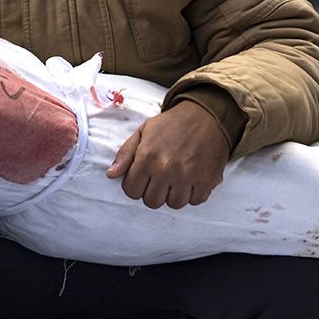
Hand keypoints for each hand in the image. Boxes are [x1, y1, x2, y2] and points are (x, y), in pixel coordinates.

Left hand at [105, 100, 228, 209]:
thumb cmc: (173, 123)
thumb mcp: (144, 131)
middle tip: (161, 178)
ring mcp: (187, 176)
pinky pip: (195, 201)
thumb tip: (111, 174)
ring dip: (174, 195)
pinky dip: (193, 194)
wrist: (207, 114)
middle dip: (154, 192)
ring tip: (177, 178)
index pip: (132, 191)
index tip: (144, 177)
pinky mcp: (207, 179)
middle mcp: (166, 169)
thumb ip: (125, 153)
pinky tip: (192, 179)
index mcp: (147, 157)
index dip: (136, 186)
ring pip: (174, 204)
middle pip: (152, 202)